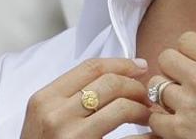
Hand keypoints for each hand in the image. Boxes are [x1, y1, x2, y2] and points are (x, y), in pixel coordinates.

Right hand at [20, 57, 152, 138]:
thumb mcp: (44, 116)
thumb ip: (68, 96)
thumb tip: (112, 75)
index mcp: (45, 98)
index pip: (90, 68)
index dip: (121, 63)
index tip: (140, 67)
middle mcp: (56, 114)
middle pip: (109, 83)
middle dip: (136, 86)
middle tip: (147, 96)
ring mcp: (72, 136)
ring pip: (121, 107)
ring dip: (142, 108)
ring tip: (147, 115)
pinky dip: (146, 135)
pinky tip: (151, 136)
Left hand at [146, 30, 195, 138]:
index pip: (186, 39)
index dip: (191, 51)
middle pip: (165, 57)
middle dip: (174, 67)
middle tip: (187, 81)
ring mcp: (189, 105)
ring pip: (156, 85)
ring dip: (167, 93)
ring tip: (185, 104)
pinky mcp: (180, 131)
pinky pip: (155, 116)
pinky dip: (163, 120)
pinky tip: (180, 123)